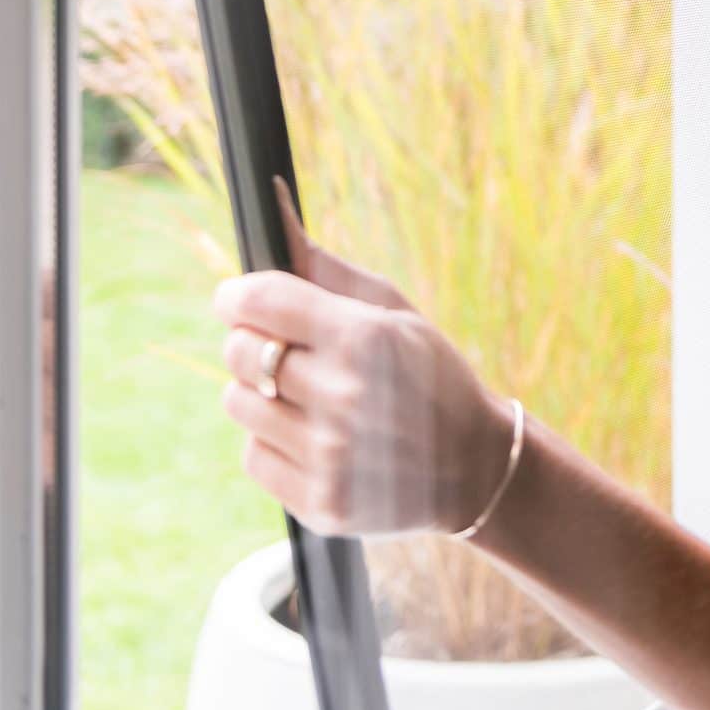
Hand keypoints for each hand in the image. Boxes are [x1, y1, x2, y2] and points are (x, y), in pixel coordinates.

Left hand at [214, 177, 510, 538]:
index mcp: (364, 339)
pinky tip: (314, 436)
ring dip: (260, 394)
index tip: (237, 298)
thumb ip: (323, 267)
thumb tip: (271, 206)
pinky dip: (273, 442)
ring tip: (308, 395)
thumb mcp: (393, 309)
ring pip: (237, 404)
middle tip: (281, 347)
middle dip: (250, 342)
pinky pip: (252, 455)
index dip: (237, 295)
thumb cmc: (428, 371)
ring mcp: (329, 457)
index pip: (260, 302)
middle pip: (238, 352)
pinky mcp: (318, 503)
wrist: (472, 466)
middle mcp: (344, 398)